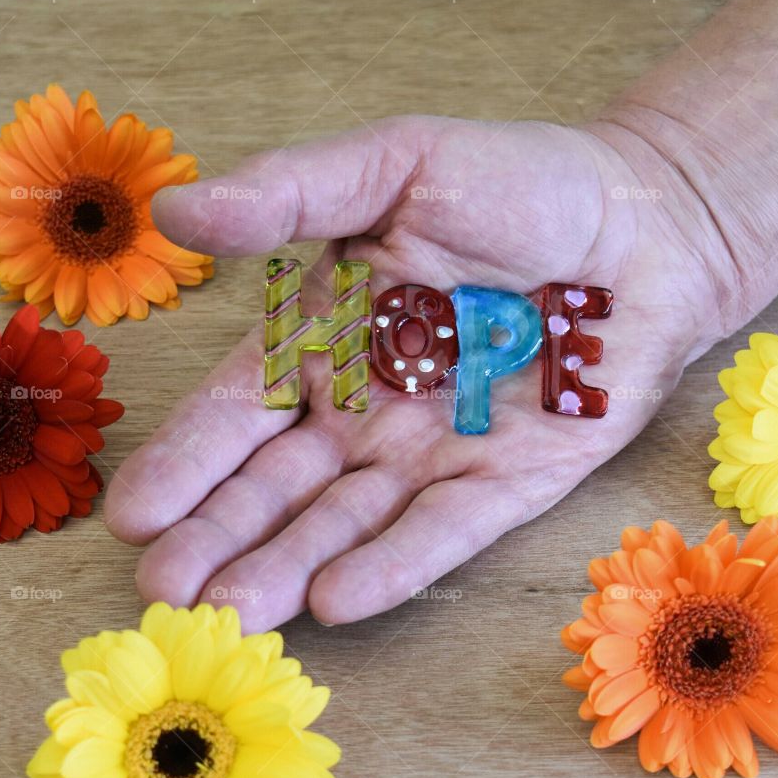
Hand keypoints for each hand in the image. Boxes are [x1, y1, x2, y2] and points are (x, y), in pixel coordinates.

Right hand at [106, 115, 735, 630]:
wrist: (644, 222)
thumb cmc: (517, 182)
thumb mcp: (394, 166)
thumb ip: (291, 192)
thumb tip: (174, 210)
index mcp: (326, 338)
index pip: (239, 412)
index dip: (186, 462)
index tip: (132, 513)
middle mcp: (369, 408)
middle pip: (280, 485)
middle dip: (221, 537)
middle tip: (167, 592)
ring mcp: (436, 451)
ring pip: (349, 521)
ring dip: (290, 567)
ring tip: (234, 612)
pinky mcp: (510, 481)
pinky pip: (446, 528)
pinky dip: (396, 563)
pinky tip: (339, 601)